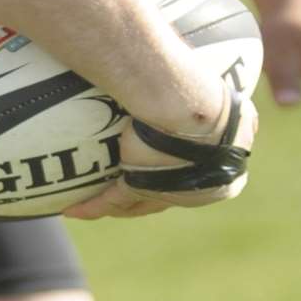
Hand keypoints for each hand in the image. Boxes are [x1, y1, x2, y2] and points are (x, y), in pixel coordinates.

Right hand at [65, 84, 259, 220]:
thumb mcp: (222, 99)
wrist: (187, 100)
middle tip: (127, 188)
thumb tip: (225, 95)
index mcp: (225, 177)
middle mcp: (199, 193)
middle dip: (147, 194)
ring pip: (139, 201)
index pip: (199, 181)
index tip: (164, 168)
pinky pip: (113, 198)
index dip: (181, 176)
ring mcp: (168, 192)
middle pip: (168, 194)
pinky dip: (93, 205)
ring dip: (116, 204)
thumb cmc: (206, 90)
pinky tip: (75, 210)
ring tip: (91, 204)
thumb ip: (220, 108)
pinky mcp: (140, 186)